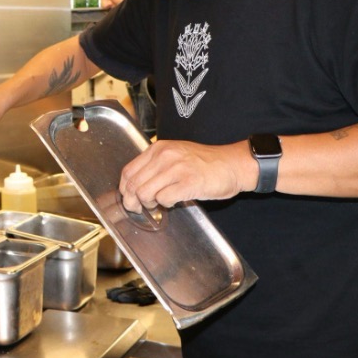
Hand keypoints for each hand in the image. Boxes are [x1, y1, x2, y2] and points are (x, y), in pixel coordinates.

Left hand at [118, 139, 254, 211]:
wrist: (233, 164)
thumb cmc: (204, 163)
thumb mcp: (175, 155)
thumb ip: (155, 166)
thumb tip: (134, 186)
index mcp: (158, 149)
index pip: (128, 171)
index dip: (124, 189)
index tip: (128, 198)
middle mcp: (165, 156)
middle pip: (133, 184)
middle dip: (133, 201)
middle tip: (140, 208)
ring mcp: (176, 168)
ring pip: (144, 193)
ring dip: (149, 204)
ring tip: (159, 203)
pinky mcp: (188, 183)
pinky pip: (163, 199)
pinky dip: (165, 204)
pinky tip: (174, 201)